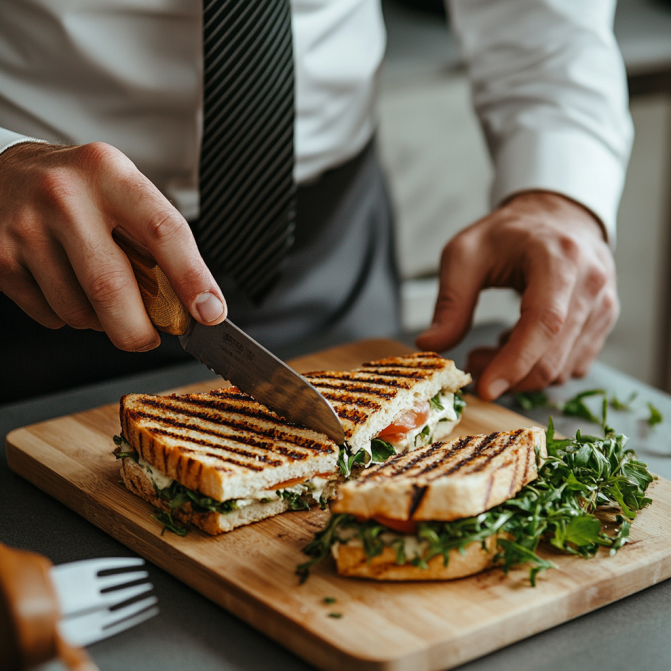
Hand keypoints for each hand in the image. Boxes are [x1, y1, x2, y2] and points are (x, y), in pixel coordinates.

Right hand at [0, 142, 225, 350]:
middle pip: (113, 287)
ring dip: (102, 323)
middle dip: (140, 330)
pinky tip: (66, 286)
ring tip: (99, 294)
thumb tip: (192, 303)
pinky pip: (50, 315)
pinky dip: (70, 317)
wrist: (1, 171)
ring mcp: (25, 228)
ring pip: (79, 311)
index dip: (192, 279)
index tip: (210, 312)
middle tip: (151, 339)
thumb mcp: (121, 192)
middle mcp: (64, 196)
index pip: (164, 232)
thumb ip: (155, 239)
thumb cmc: (78, 189)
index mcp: (109, 174)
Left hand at [416, 191, 617, 399]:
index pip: (544, 322)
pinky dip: (539, 367)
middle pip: (554, 355)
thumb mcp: (466, 255)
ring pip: (564, 368)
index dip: (515, 362)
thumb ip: (450, 302)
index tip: (485, 388)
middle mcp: (591, 284)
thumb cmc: (509, 234)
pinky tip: (517, 344)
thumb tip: (430, 345)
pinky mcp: (604, 322)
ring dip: (521, 374)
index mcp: (558, 259)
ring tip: (491, 349)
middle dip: (508, 375)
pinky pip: (573, 365)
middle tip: (473, 363)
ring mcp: (604, 305)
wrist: (556, 217)